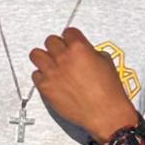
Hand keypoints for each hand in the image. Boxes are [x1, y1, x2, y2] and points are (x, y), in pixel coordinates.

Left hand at [29, 27, 133, 142]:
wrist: (104, 113)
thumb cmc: (108, 92)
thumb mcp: (106, 62)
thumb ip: (91, 52)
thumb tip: (85, 52)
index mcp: (79, 48)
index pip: (68, 32)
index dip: (70, 37)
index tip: (70, 41)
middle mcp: (63, 58)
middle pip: (50, 41)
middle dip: (57, 46)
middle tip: (61, 53)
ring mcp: (51, 72)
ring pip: (36, 55)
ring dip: (44, 58)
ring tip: (50, 63)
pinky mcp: (45, 87)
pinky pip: (35, 75)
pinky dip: (41, 76)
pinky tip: (51, 80)